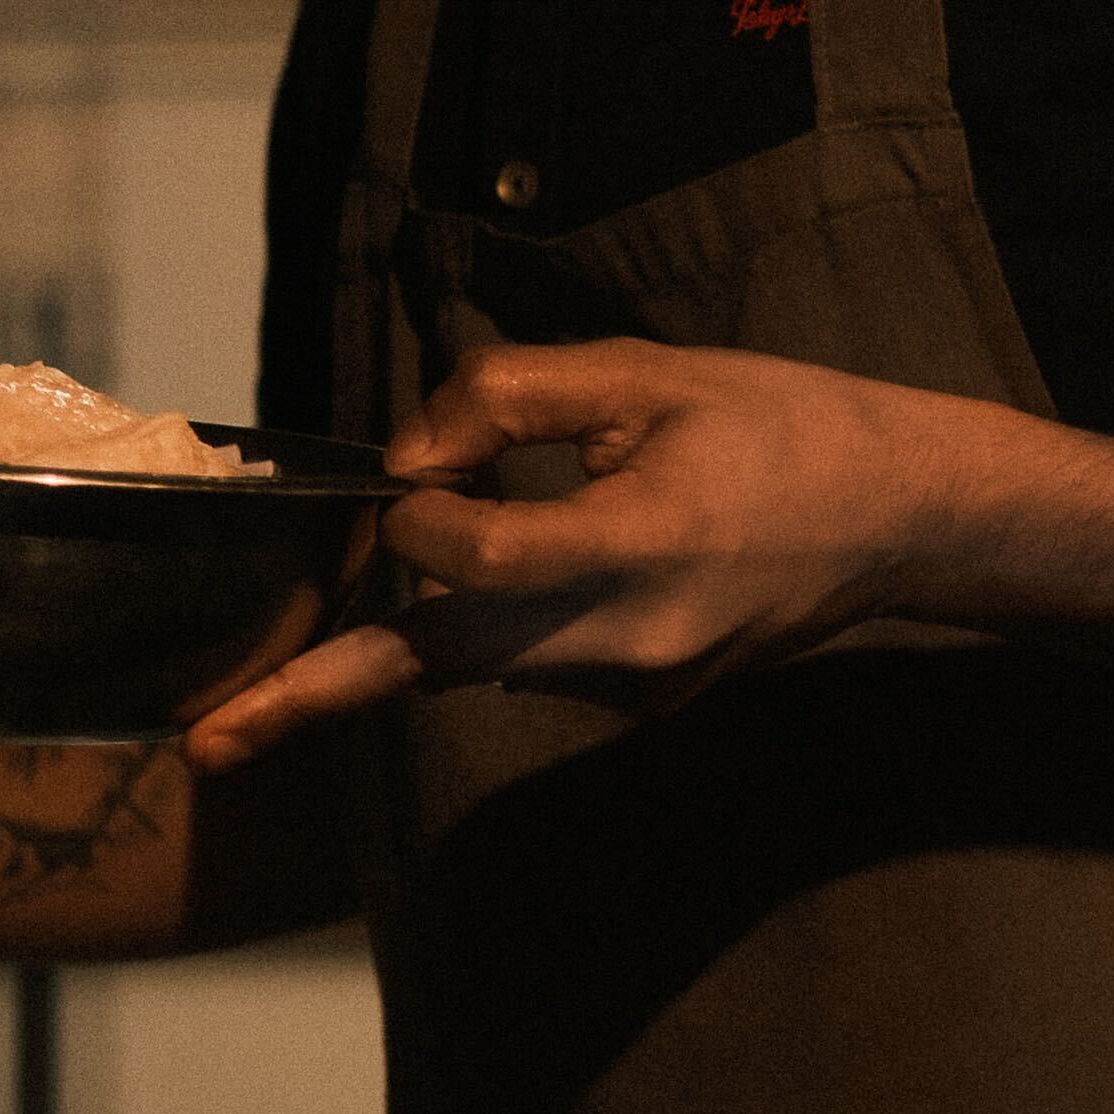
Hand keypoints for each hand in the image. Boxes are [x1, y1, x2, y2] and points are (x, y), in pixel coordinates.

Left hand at [177, 340, 998, 773]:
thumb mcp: (648, 371)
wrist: (905, 517)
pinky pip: (536, 668)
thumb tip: (410, 457)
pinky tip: (554, 568)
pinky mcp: (647, 704)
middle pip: (439, 665)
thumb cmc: (782, 426)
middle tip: (209, 742)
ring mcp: (640, 687)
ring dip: (424, 626)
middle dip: (317, 694)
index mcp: (636, 544)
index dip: (416, 513)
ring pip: (483, 666)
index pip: (471, 557)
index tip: (421, 469)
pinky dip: (505, 623)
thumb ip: (511, 396)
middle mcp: (630, 640)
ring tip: (374, 611)